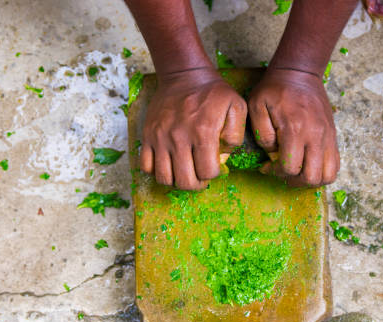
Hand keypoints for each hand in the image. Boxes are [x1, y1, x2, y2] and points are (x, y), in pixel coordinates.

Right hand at [140, 68, 246, 189]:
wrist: (184, 75)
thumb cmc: (213, 93)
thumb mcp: (237, 107)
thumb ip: (236, 135)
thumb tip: (222, 158)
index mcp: (203, 133)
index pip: (207, 172)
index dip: (213, 174)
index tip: (213, 166)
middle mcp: (179, 137)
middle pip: (184, 181)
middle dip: (195, 184)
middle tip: (199, 177)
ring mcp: (160, 137)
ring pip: (164, 177)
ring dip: (176, 181)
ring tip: (184, 172)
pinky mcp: (148, 135)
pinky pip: (146, 166)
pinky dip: (156, 171)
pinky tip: (168, 164)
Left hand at [248, 68, 339, 186]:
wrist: (300, 73)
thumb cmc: (274, 90)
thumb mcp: (257, 106)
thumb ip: (261, 134)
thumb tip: (273, 153)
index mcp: (295, 128)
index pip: (291, 167)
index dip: (276, 172)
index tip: (267, 166)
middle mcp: (315, 135)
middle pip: (312, 177)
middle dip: (294, 181)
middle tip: (283, 171)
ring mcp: (328, 137)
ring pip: (328, 175)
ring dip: (311, 180)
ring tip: (297, 171)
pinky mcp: (333, 136)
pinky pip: (335, 165)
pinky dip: (322, 172)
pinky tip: (308, 164)